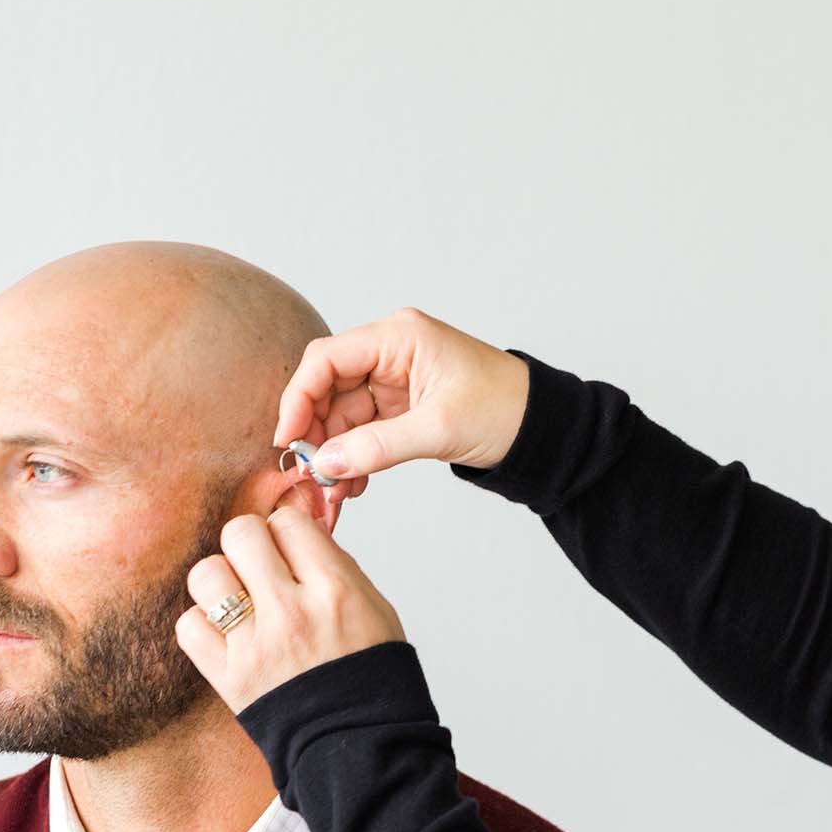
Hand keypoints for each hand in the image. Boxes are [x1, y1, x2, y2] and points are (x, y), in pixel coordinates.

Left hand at [176, 505, 406, 715]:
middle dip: (250, 544)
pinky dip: (202, 625)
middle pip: (241, 534)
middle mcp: (292, 612)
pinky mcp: (229, 677)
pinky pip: (188, 626)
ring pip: (206, 573)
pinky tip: (227, 633)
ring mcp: (256, 645)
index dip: (287, 531)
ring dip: (221, 581)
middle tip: (262, 567)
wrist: (362, 745)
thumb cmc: (371, 676)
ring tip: (241, 601)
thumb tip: (298, 528)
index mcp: (335, 591)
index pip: (287, 521)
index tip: (292, 549)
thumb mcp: (374, 607)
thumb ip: (335, 564)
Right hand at [274, 307, 530, 507]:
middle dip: (317, 435)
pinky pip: (365, 430)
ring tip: (335, 493)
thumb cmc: (505, 411)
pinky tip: (353, 486)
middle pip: (329, 389)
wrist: (543, 428)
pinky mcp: (404, 406)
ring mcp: (396, 379)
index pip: (327, 359)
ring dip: (336, 454)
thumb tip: (325, 462)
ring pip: (344, 415)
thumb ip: (378, 446)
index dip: (299, 398)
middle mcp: (391, 351)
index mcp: (398, 337)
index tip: (288, 441)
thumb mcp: (438, 430)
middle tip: (311, 477)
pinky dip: (356, 457)